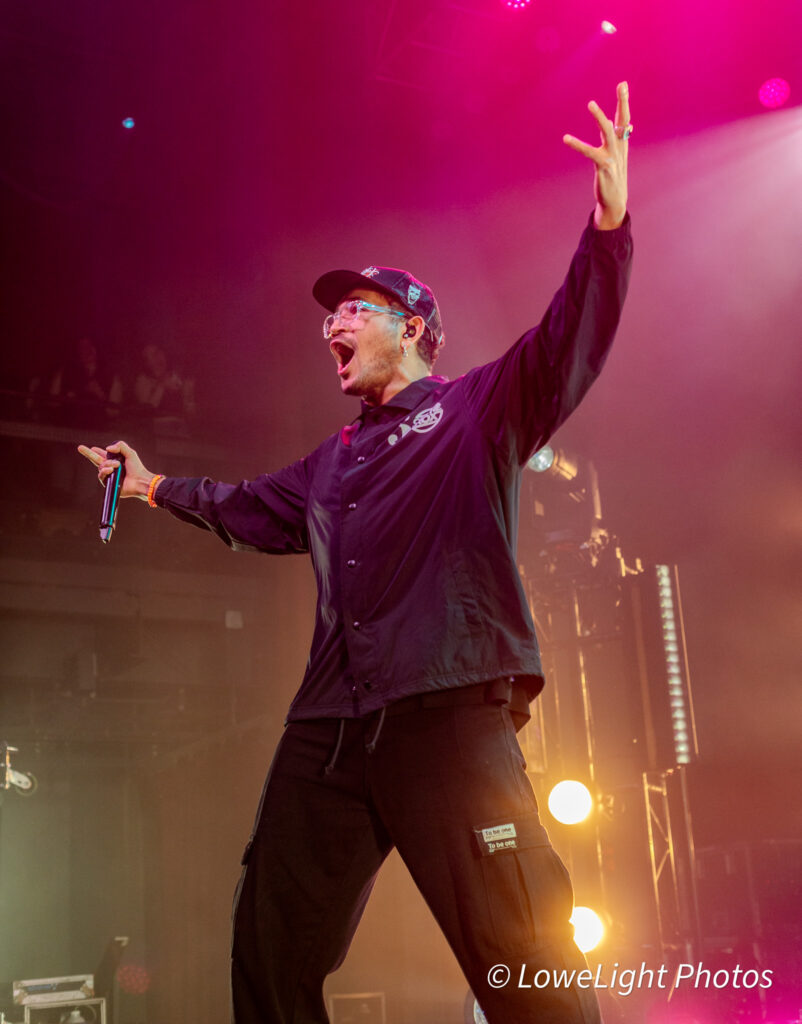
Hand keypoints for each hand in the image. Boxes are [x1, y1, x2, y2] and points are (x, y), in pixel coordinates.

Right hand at [77, 440, 156, 500]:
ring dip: (107, 464)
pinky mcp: (108, 483)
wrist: (139, 481)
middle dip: (87, 453)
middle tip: (79, 447)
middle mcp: (110, 467)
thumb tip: (108, 448)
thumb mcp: (130, 453)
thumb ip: (120, 446)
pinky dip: (105, 471)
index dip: (97, 451)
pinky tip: (110, 470)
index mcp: (115, 460)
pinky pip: (101, 475)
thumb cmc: (137, 468)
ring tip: (116, 465)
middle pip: (95, 459)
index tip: (92, 448)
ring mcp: (108, 475)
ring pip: (100, 467)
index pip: (103, 455)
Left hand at [563, 81, 629, 229]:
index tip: (623, 84)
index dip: (623, 102)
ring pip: (608, 131)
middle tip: (622, 84)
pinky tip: (566, 138)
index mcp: (622, 143)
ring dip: (600, 117)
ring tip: (591, 104)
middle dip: (623, 102)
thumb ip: (618, 139)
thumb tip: (622, 125)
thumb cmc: (613, 177)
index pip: (624, 118)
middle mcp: (619, 147)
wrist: (615, 201)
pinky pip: (589, 152)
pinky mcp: (603, 166)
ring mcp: (613, 156)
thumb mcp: (617, 156)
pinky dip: (577, 145)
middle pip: (622, 120)